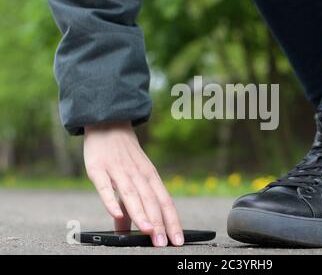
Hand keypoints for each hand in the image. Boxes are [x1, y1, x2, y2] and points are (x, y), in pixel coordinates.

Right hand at [83, 121, 183, 246]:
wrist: (108, 122)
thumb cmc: (124, 154)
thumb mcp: (133, 176)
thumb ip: (131, 205)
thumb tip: (128, 231)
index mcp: (150, 176)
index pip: (165, 202)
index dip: (172, 221)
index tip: (178, 240)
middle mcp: (138, 174)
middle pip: (151, 201)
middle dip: (158, 223)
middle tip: (163, 243)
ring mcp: (119, 170)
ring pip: (132, 195)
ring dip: (141, 214)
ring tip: (148, 232)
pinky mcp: (98, 168)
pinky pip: (105, 186)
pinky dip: (111, 200)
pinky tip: (115, 214)